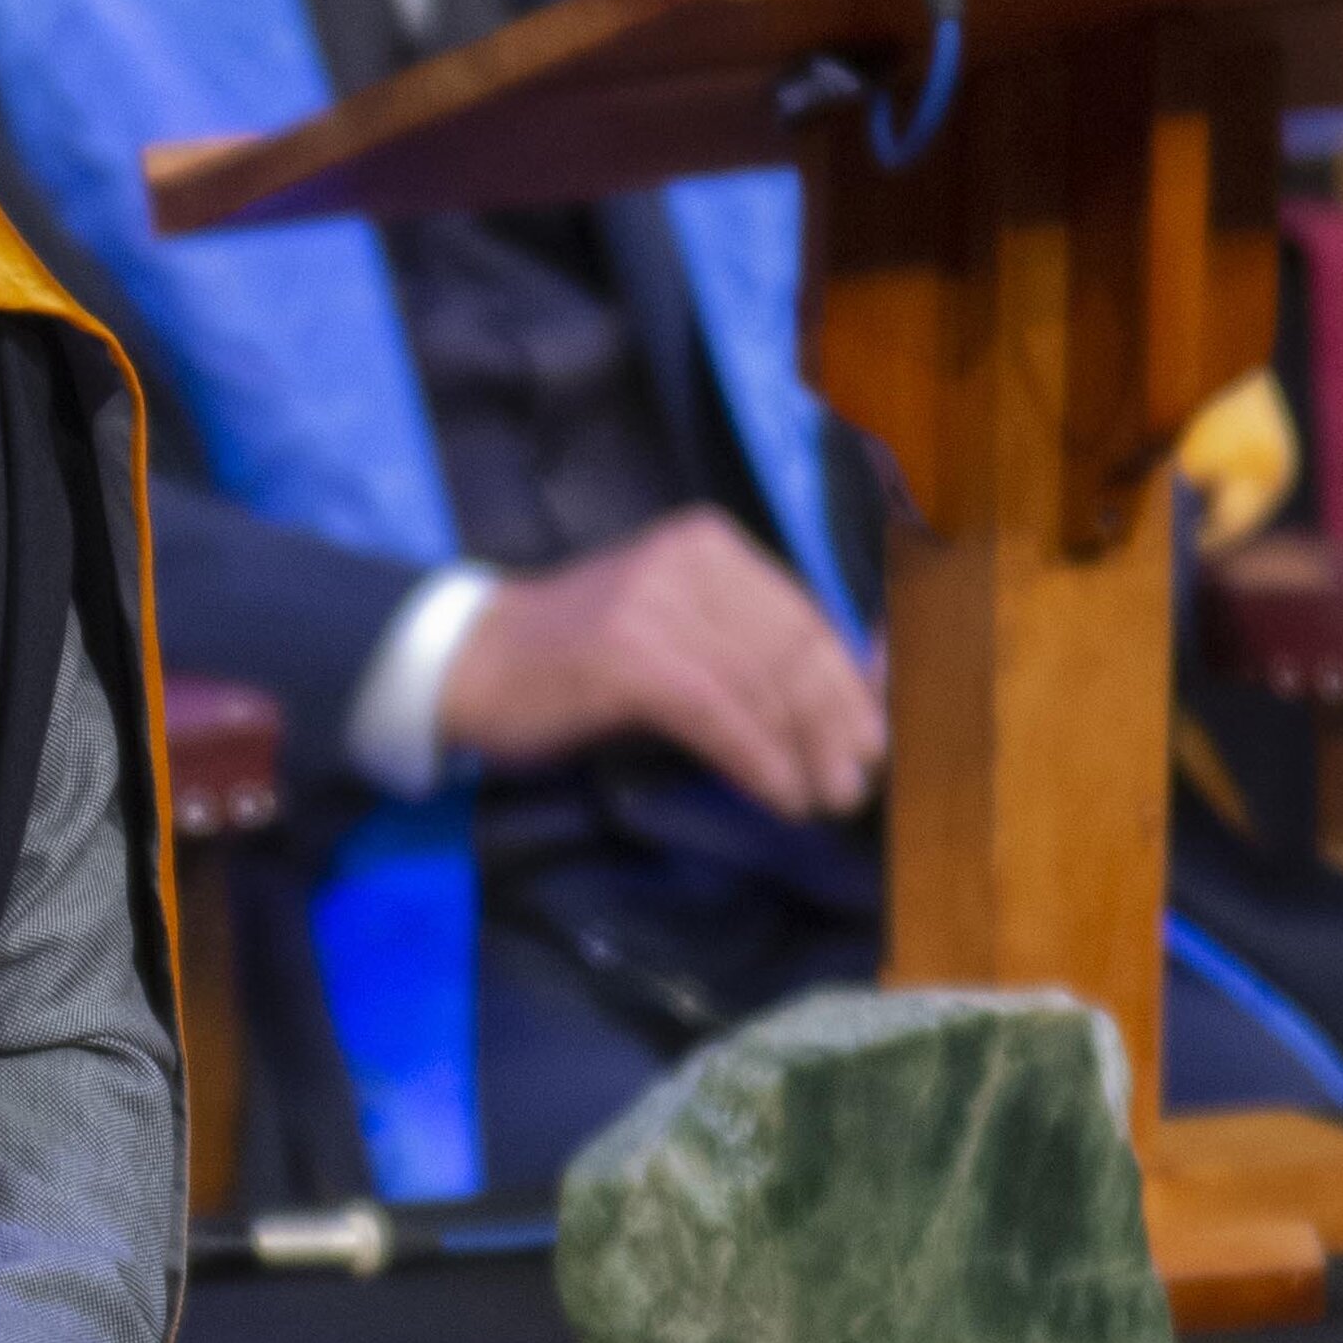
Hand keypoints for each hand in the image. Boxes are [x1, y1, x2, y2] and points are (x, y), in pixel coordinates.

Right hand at [430, 512, 885, 822]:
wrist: (467, 663)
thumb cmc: (573, 660)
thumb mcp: (672, 628)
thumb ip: (746, 646)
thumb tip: (852, 689)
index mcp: (709, 544)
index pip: (803, 615)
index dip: (849, 682)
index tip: (876, 737)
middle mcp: (689, 558)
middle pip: (792, 648)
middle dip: (835, 722)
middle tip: (857, 783)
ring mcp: (656, 603)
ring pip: (762, 683)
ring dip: (804, 751)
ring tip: (825, 798)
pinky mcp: (629, 655)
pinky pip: (720, 713)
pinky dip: (759, 759)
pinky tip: (780, 795)